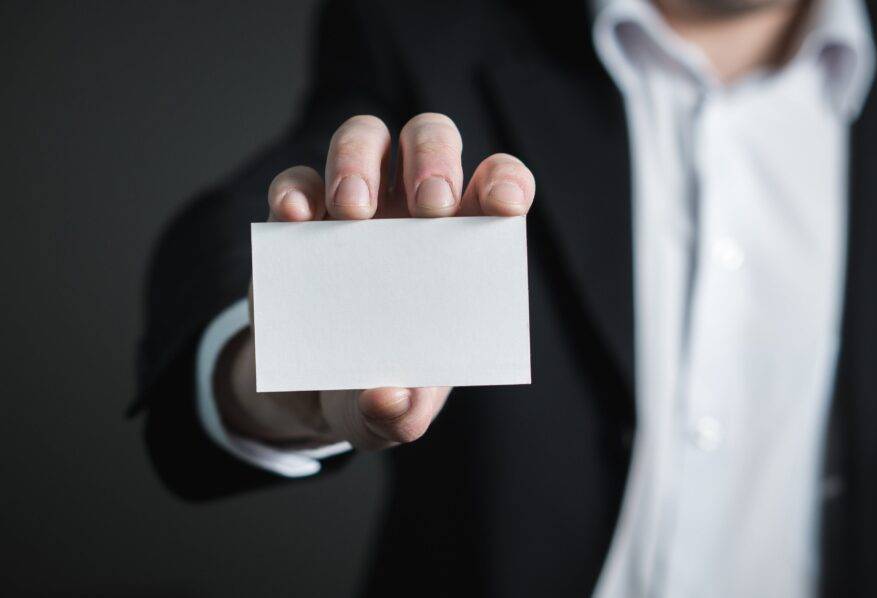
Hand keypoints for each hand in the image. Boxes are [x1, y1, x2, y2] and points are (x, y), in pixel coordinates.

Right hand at [215, 113, 534, 449]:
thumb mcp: (394, 414)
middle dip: (434, 160)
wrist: (316, 393)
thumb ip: (402, 413)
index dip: (506, 182)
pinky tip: (297, 217)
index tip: (504, 207)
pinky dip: (296, 190)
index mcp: (462, 244)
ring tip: (354, 213)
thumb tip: (391, 399)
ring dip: (360, 161)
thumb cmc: (380, 387)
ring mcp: (355, 206)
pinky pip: (298, 181)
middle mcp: (412, 210)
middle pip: (430, 139)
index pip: (498, 186)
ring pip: (365, 137)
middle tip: (429, 208)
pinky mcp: (299, 218)